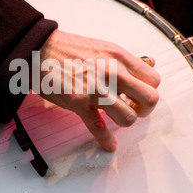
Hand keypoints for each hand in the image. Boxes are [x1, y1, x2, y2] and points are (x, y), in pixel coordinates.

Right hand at [36, 30, 159, 151]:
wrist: (39, 49)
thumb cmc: (69, 48)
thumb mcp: (104, 47)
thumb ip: (126, 59)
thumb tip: (150, 62)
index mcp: (120, 57)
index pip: (153, 79)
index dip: (148, 91)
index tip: (137, 95)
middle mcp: (113, 72)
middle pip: (150, 99)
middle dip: (144, 109)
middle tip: (133, 108)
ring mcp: (97, 90)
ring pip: (128, 118)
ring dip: (124, 121)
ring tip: (115, 118)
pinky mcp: (80, 103)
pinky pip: (99, 129)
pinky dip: (106, 141)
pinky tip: (109, 145)